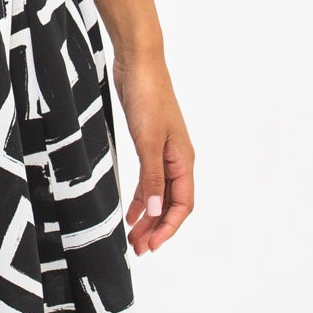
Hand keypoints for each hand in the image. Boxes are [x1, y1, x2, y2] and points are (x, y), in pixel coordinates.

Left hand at [112, 49, 194, 254]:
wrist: (138, 64)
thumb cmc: (147, 97)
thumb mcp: (147, 140)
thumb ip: (151, 176)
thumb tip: (154, 211)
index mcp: (183, 160)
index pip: (182, 205)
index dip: (168, 227)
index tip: (152, 245)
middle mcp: (177, 159)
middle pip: (171, 203)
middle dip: (157, 227)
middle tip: (139, 248)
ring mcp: (163, 152)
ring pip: (159, 193)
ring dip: (148, 216)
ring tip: (133, 237)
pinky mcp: (148, 143)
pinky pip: (148, 180)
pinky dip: (140, 197)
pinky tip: (129, 211)